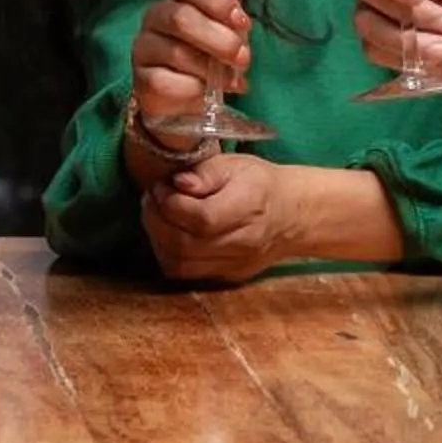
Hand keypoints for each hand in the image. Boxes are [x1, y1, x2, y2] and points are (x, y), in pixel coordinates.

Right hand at [128, 0, 251, 136]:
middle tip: (242, 57)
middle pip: (181, 18)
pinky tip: (205, 91)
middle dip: (219, 39)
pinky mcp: (142, 80)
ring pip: (177, 53)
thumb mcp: (226, 36)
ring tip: (230, 80)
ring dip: (211, 69)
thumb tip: (239, 20)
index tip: (242, 22)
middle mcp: (155, 17)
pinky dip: (194, 88)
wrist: (184, 100)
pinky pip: (167, 82)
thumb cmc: (207, 58)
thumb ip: (232, 24)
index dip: (220, 2)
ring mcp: (144, 48)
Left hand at [141, 152, 299, 283]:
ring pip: (180, 265)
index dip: (170, 204)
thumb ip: (205, 172)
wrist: (290, 216)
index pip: (201, 218)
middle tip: (151, 200)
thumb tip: (177, 183)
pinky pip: (186, 274)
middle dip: (156, 221)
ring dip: (158, 240)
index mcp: (249, 206)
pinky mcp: (226, 277)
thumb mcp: (236, 164)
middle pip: (185, 245)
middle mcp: (243, 242)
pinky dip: (168, 255)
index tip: (160, 187)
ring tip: (156, 216)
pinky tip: (167, 234)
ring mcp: (234, 264)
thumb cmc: (260, 184)